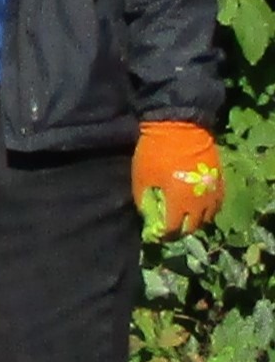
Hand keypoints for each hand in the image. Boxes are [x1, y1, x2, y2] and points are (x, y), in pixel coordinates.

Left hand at [139, 119, 224, 237]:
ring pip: (209, 216)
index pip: (174, 228)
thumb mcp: (142, 178)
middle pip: (194, 226)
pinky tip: (198, 206)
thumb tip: (146, 215)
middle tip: (170, 230)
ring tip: (185, 218)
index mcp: (180, 202)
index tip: (156, 235)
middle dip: (181, 231)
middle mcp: (200, 201)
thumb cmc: (156, 153)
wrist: (180, 127)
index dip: (164, 234)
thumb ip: (144, 200)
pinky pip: (217, 202)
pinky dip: (209, 209)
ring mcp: (212, 190)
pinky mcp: (219, 180)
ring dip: (197, 221)